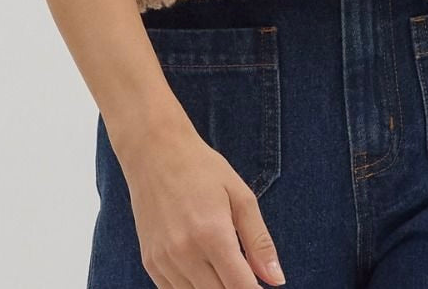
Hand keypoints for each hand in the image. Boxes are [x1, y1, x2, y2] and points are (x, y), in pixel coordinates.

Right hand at [120, 118, 284, 287]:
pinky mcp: (150, 263)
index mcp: (213, 234)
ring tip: (225, 269)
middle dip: (237, 288)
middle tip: (244, 274)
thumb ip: (259, 241)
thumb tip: (277, 280)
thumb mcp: (240, 196)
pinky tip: (203, 270)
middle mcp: (185, 252)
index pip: (240, 287)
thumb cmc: (202, 169)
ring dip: (215, 288)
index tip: (261, 287)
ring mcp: (164, 260)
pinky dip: (193, 288)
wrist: (156, 152)